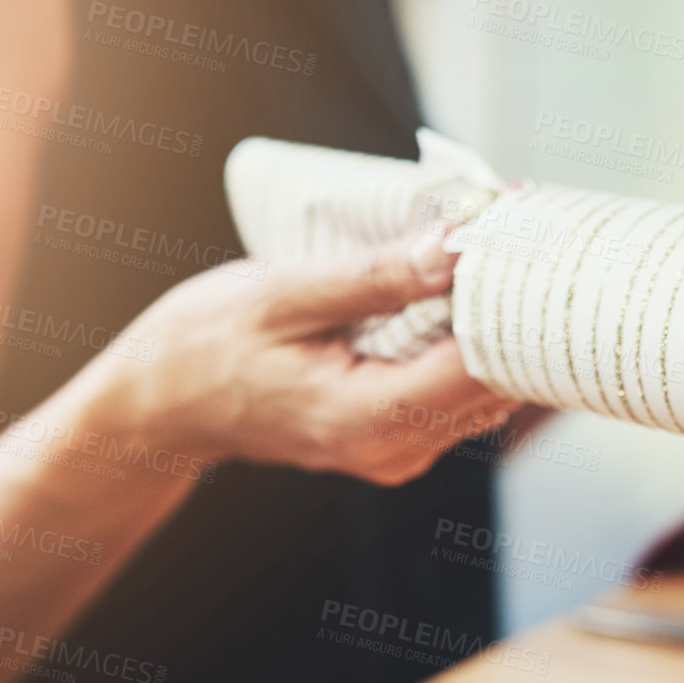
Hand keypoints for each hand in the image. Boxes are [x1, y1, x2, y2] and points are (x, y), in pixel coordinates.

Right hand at [102, 234, 518, 485]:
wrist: (161, 404)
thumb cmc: (205, 343)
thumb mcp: (283, 294)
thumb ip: (375, 279)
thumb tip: (455, 249)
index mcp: (364, 419)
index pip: (477, 370)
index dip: (508, 303)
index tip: (522, 238)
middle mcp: (392, 450)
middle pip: (495, 384)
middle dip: (509, 309)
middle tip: (518, 229)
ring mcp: (398, 453)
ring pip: (484, 392)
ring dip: (492, 324)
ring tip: (491, 249)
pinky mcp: (396, 440)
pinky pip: (455, 395)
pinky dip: (465, 345)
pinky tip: (459, 293)